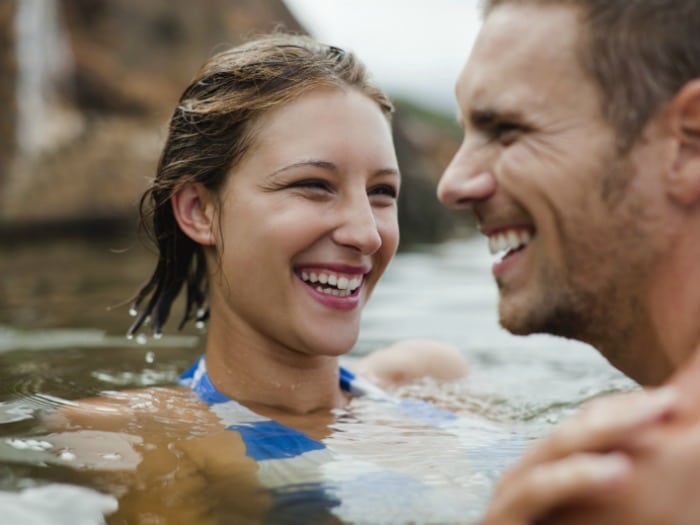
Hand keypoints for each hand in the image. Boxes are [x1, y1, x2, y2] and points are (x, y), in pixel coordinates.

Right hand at [479, 386, 679, 524]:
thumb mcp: (590, 521)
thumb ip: (611, 488)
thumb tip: (640, 470)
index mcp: (550, 474)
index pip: (587, 428)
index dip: (625, 410)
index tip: (670, 403)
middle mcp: (527, 476)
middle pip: (574, 431)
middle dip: (623, 412)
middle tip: (669, 401)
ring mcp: (511, 495)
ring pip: (555, 450)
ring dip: (605, 433)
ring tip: (651, 424)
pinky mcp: (502, 520)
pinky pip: (538, 490)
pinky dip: (578, 475)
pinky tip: (619, 470)